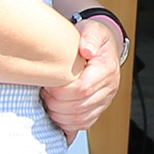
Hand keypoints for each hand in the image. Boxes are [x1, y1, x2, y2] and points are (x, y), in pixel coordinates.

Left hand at [41, 18, 123, 138]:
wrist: (104, 47)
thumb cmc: (95, 38)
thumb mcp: (92, 29)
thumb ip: (89, 37)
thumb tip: (86, 49)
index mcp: (107, 69)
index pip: (83, 89)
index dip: (60, 91)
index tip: (47, 84)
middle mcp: (109, 88)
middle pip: (79, 107)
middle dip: (56, 104)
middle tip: (45, 93)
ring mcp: (105, 100)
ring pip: (81, 119)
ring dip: (59, 115)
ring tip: (49, 101)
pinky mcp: (98, 109)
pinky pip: (84, 124)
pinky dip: (67, 124)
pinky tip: (57, 113)